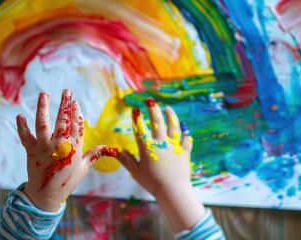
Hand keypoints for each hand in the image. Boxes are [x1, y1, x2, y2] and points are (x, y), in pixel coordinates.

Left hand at [16, 90, 117, 211]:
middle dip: (64, 104)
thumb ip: (94, 155)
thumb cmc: (67, 181)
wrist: (47, 195)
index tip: (75, 101)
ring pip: (43, 124)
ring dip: (44, 108)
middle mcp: (60, 145)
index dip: (77, 112)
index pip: (77, 125)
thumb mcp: (83, 168)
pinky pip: (25, 137)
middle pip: (63, 120)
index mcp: (74, 148)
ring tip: (44, 94)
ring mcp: (45, 147)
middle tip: (66, 91)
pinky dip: (21, 127)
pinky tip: (19, 116)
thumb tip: (109, 148)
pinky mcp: (31, 151)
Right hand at [117, 97, 205, 231]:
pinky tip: (184, 127)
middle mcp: (161, 144)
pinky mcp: (184, 153)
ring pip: (173, 127)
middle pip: (158, 123)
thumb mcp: (135, 171)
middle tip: (151, 100)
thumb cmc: (152, 182)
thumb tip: (114, 149)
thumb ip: (126, 159)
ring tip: (167, 108)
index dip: (137, 119)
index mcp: (148, 148)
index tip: (135, 109)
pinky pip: (186, 140)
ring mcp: (174, 147)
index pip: (140, 130)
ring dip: (170, 116)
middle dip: (154, 110)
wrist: (173, 191)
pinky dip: (185, 133)